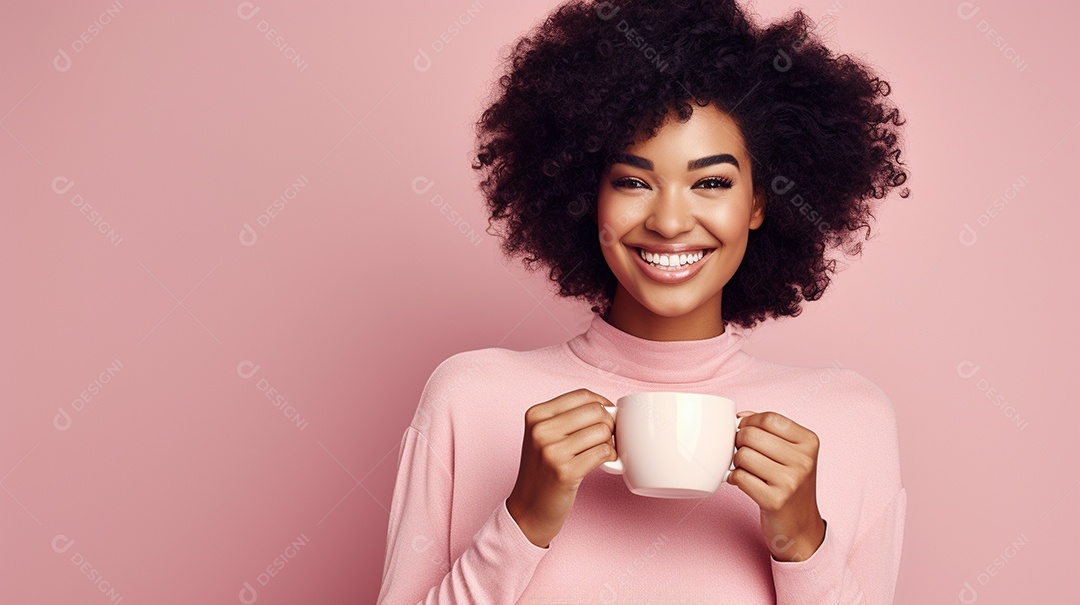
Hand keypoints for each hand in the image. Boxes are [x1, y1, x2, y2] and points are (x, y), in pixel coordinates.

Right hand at [506, 388, 616, 547]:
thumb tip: (608, 406)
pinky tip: (604, 463)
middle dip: (609, 423)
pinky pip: (603, 452)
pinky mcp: (565, 471)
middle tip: (606, 437)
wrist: (529, 508)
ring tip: (602, 451)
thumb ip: (568, 417)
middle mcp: (541, 429)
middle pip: (595, 411)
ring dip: (610, 442)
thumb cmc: (543, 470)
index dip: (602, 403)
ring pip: (602, 431)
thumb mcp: (544, 435)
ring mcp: (551, 451)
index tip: (607, 416)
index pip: (581, 395)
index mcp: (536, 414)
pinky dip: (610, 456)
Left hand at [726, 410, 825, 561]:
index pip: (769, 418)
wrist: (801, 527)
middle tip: (743, 453)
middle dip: (739, 442)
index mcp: (809, 442)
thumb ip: (770, 431)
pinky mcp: (775, 500)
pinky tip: (743, 482)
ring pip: (742, 455)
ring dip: (737, 462)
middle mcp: (804, 461)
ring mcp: (791, 481)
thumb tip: (742, 415)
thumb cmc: (791, 485)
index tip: (743, 429)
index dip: (749, 421)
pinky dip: (734, 478)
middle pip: (751, 435)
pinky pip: (739, 477)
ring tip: (746, 470)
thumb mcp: (792, 454)